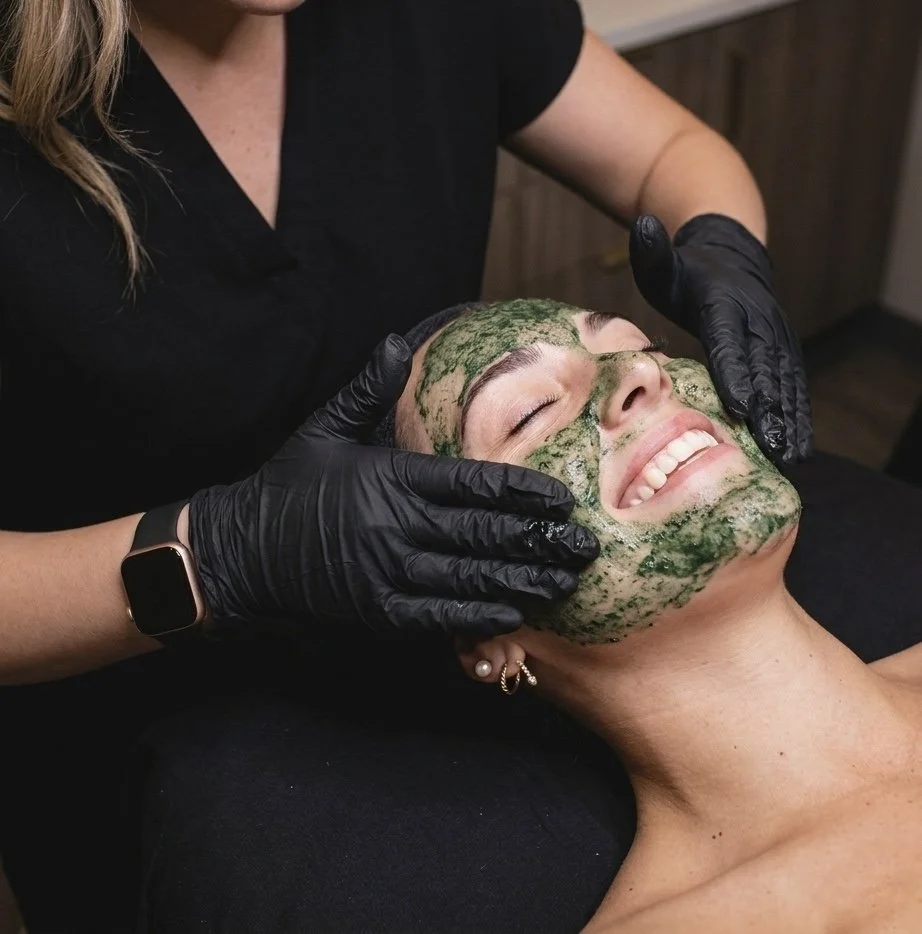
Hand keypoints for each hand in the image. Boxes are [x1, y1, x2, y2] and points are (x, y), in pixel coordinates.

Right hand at [187, 335, 598, 636]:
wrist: (241, 551)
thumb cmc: (288, 487)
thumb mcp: (324, 428)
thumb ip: (368, 390)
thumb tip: (395, 341)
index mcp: (391, 478)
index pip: (473, 483)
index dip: (522, 492)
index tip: (561, 498)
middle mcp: (396, 525)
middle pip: (484, 533)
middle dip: (540, 541)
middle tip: (585, 546)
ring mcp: (388, 572)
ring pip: (471, 576)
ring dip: (524, 580)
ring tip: (565, 582)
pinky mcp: (378, 611)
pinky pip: (440, 614)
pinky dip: (479, 615)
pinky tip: (514, 613)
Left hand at [629, 213, 811, 463]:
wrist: (731, 258)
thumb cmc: (685, 271)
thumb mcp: (664, 261)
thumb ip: (652, 251)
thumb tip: (641, 224)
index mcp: (725, 302)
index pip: (729, 340)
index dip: (736, 373)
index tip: (740, 406)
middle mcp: (758, 320)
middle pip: (764, 367)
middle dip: (769, 407)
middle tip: (769, 445)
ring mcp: (776, 336)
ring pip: (786, 380)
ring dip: (789, 418)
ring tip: (789, 455)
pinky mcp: (784, 352)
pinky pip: (794, 386)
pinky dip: (798, 416)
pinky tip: (797, 449)